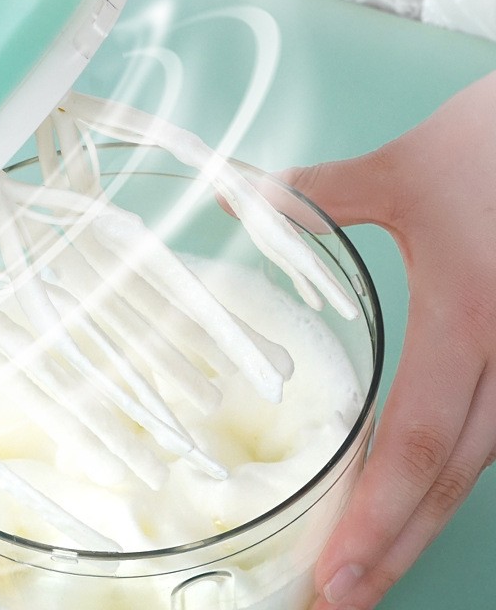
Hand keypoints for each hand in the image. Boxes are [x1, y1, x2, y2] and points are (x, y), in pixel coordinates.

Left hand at [279, 73, 495, 608]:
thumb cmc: (490, 145)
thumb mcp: (398, 171)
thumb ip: (315, 193)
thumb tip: (239, 199)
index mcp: (469, 317)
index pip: (418, 439)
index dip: (377, 515)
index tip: (337, 575)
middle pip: (453, 477)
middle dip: (398, 545)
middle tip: (344, 600)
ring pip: (481, 462)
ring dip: (424, 517)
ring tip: (373, 562)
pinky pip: (493, 427)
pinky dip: (451, 469)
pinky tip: (417, 489)